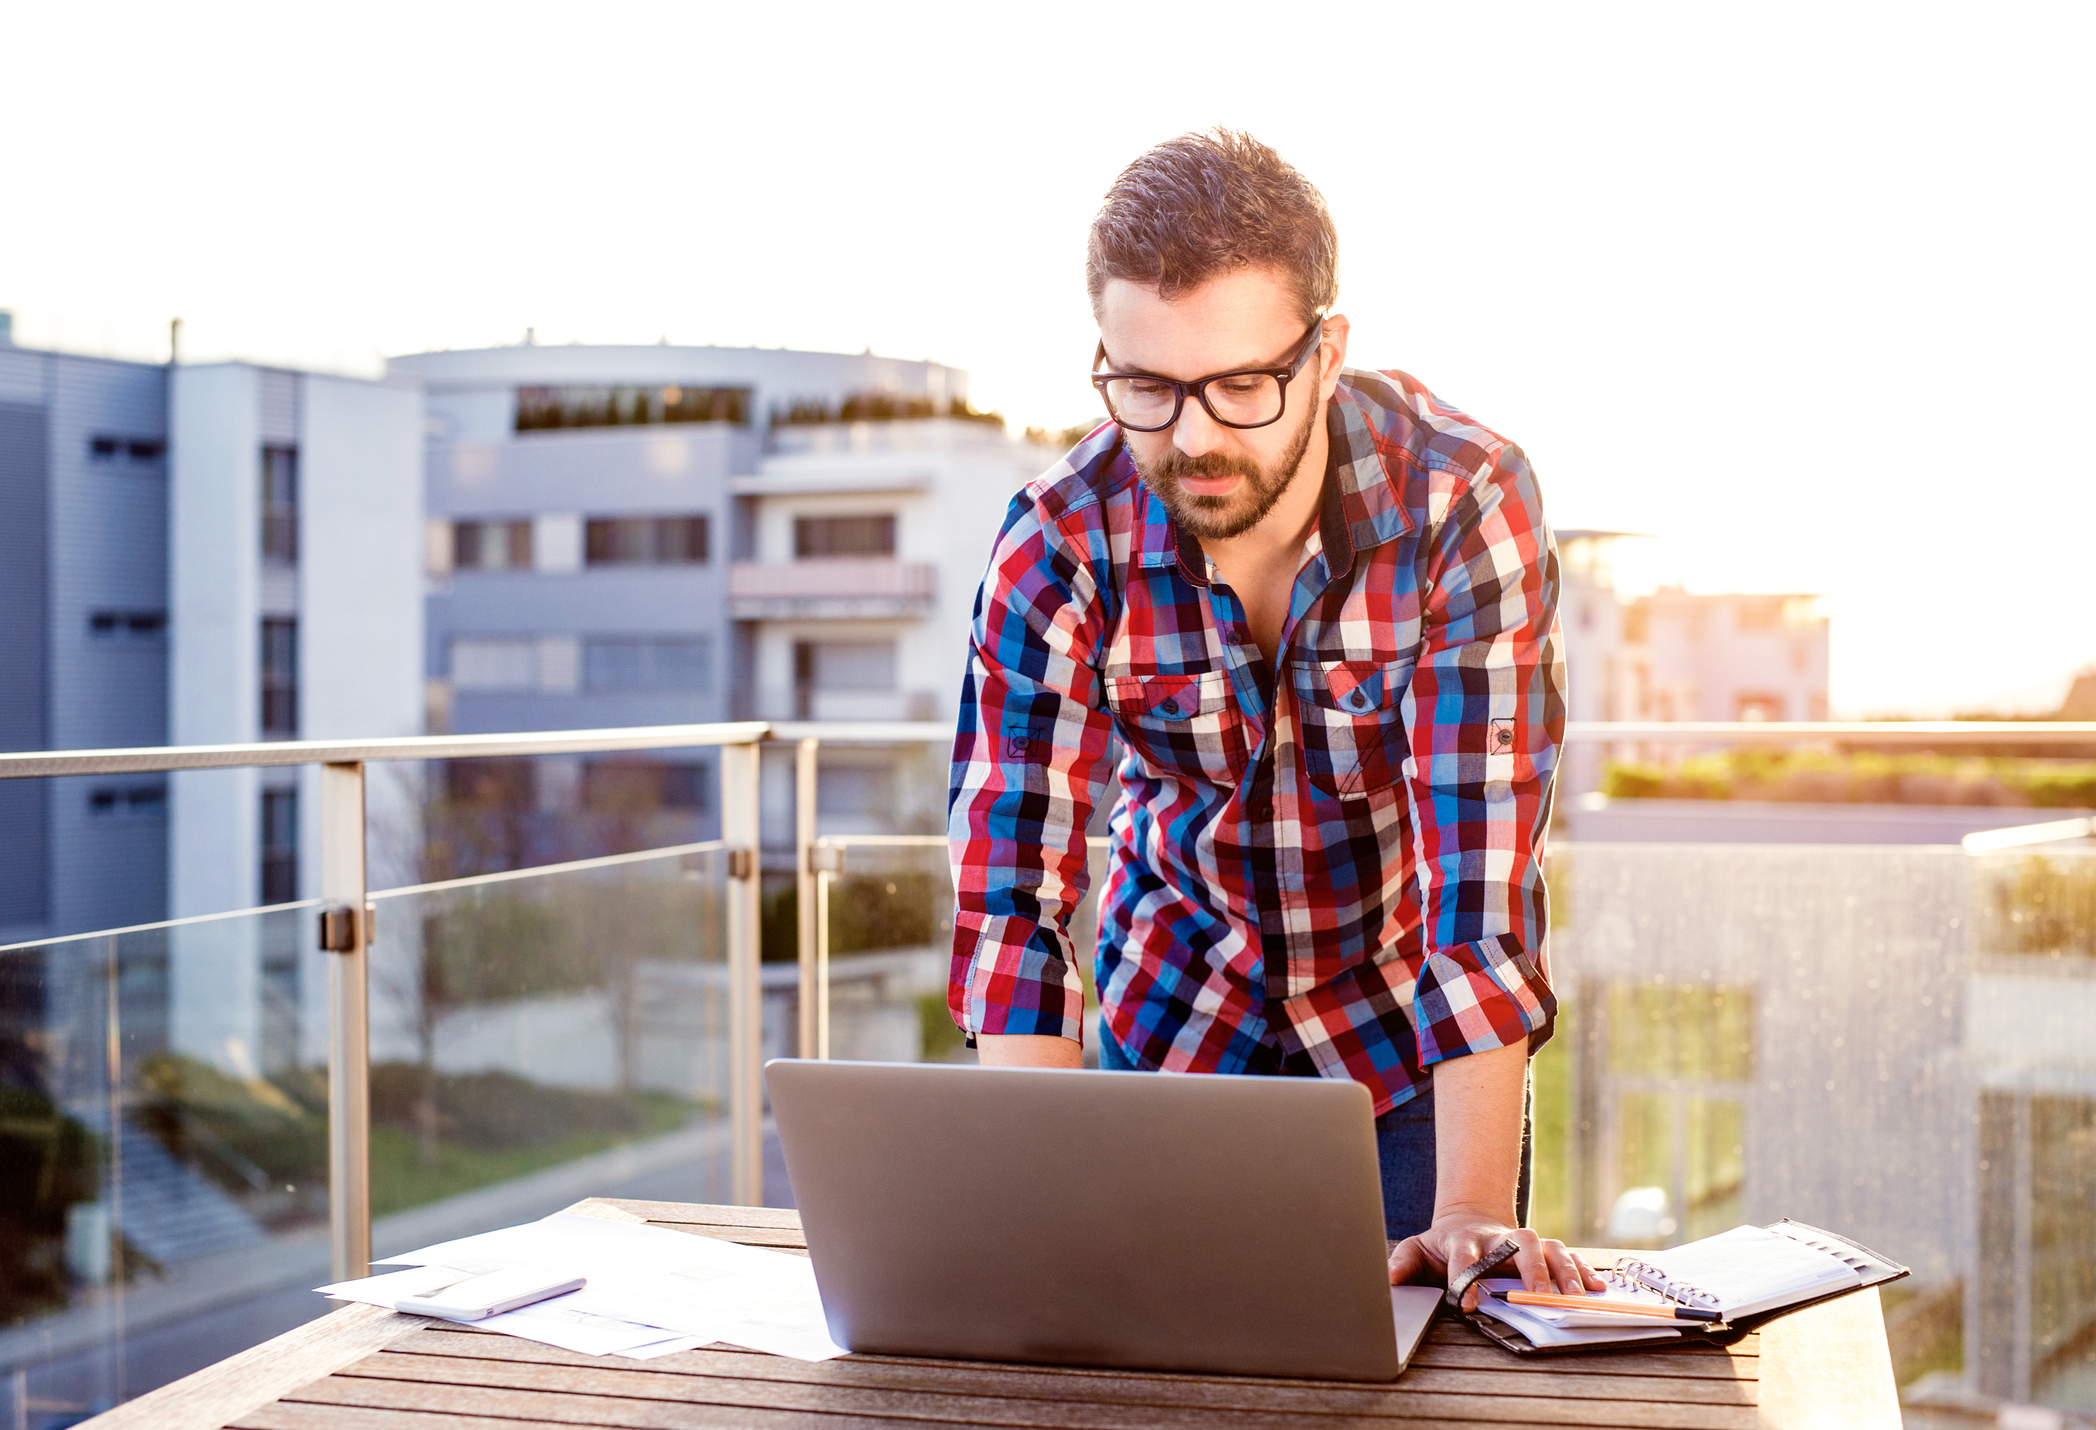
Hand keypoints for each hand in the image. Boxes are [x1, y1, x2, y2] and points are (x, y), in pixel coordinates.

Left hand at [1386, 1209, 1604, 1311]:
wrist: (1470, 1218)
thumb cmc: (1443, 1244)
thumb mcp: (1417, 1249)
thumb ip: (1403, 1263)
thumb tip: (1391, 1278)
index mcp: (1464, 1240)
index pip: (1463, 1257)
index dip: (1462, 1278)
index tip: (1464, 1303)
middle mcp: (1499, 1238)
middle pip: (1518, 1244)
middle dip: (1530, 1268)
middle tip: (1537, 1295)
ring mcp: (1523, 1241)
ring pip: (1548, 1247)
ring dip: (1564, 1270)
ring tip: (1576, 1296)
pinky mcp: (1543, 1248)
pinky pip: (1568, 1256)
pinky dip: (1583, 1270)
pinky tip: (1597, 1287)